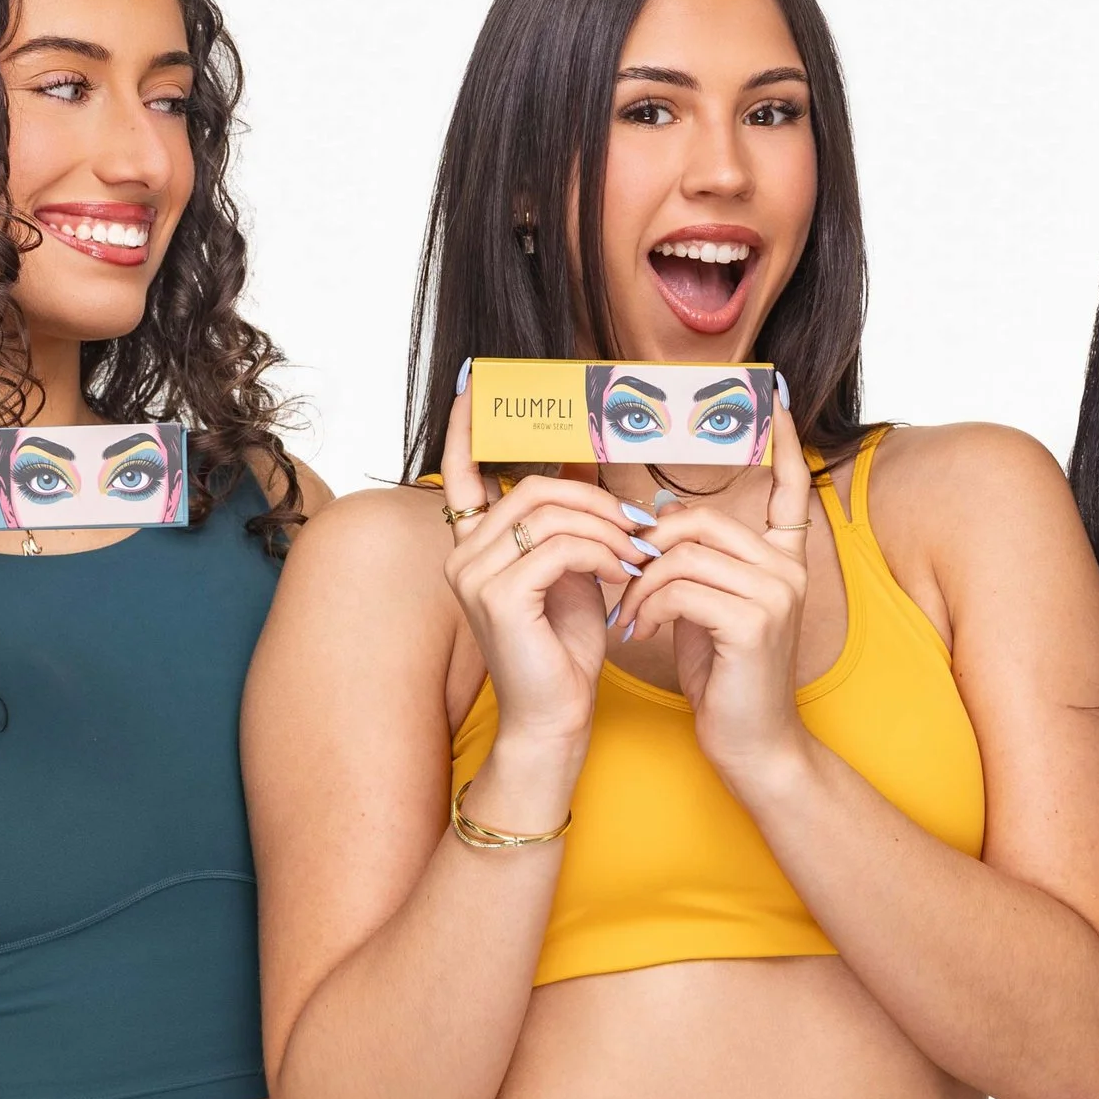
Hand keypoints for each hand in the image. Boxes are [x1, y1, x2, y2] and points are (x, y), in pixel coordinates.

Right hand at [438, 377, 651, 755]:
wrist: (556, 717)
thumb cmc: (564, 648)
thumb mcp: (572, 570)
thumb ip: (569, 522)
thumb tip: (587, 465)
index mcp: (474, 546)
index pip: (462, 472)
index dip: (469, 427)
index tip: (477, 382)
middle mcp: (462, 555)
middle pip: (531, 487)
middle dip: (593, 499)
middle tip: (636, 525)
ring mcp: (473, 576)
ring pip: (549, 512)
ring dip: (606, 528)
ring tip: (635, 554)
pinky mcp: (497, 598)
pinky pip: (560, 547)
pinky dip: (601, 554)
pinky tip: (621, 576)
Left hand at [614, 396, 815, 785]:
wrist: (752, 747)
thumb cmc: (723, 678)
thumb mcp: (704, 609)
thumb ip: (692, 563)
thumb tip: (655, 515)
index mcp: (782, 562)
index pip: (792, 489)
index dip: (784, 444)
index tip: (774, 398)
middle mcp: (787, 570)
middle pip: (699, 522)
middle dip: (646, 547)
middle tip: (623, 581)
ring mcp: (775, 593)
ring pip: (681, 556)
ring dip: (639, 586)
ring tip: (630, 617)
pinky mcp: (754, 621)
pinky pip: (678, 588)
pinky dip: (648, 608)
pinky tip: (642, 633)